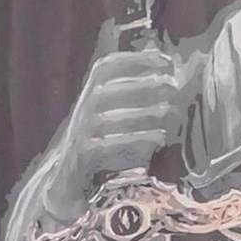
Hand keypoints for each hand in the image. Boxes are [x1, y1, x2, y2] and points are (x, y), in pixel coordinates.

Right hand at [71, 44, 185, 188]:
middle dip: (142, 88)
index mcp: (89, 94)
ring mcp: (78, 135)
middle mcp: (81, 111)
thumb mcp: (109, 115)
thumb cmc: (97, 144)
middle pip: (107, 92)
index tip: (164, 62)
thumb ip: (130, 97)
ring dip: (143, 116)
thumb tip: (167, 80)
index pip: (106, 68)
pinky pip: (106, 148)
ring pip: (108, 120)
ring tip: (172, 115)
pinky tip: (157, 140)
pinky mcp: (81, 159)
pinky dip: (133, 142)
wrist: (67, 179)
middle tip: (173, 89)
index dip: (134, 61)